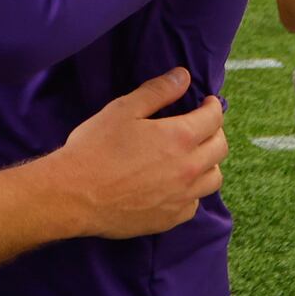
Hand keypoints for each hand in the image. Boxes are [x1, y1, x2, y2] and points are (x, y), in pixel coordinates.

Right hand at [52, 68, 226, 239]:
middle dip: (215, 132)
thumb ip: (157, 91)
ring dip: (208, 163)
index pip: (213, 119)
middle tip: (201, 126)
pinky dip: (191, 191)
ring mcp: (182, 198)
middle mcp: (189, 169)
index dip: (212, 106)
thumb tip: (184, 76)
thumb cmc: (95, 148)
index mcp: (179, 138)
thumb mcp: (122, 110)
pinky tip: (174, 185)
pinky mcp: (170, 219)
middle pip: (220, 149)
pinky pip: (195, 204)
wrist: (74, 195)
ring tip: (192, 156)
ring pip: (213, 179)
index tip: (206, 102)